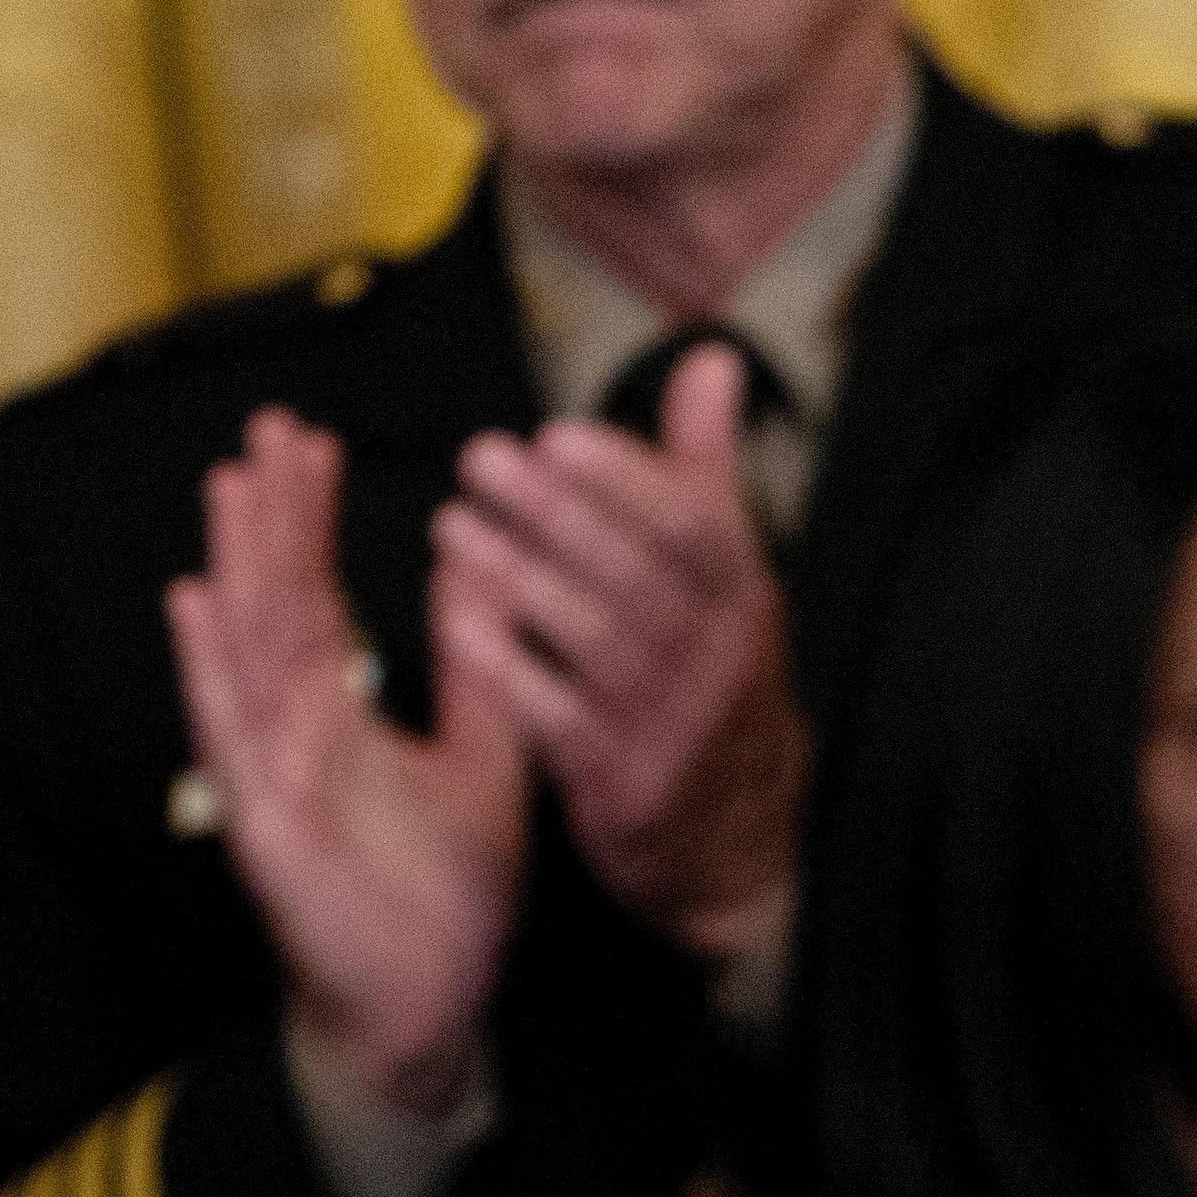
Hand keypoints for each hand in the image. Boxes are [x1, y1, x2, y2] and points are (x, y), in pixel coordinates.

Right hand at [164, 411, 527, 1117]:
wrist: (431, 1006)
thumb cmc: (446, 898)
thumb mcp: (486, 764)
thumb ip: (477, 673)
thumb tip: (477, 573)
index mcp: (343, 718)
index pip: (321, 599)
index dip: (312, 523)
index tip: (313, 442)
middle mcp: (296, 735)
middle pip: (275, 607)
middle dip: (268, 519)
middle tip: (267, 427)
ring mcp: (271, 776)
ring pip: (245, 654)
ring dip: (234, 567)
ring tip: (229, 484)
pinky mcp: (263, 826)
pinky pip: (230, 736)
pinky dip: (209, 668)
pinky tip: (193, 602)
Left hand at [434, 347, 807, 974]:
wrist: (739, 839)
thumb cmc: (710, 682)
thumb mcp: (728, 575)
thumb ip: (704, 467)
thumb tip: (712, 357)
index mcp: (744, 602)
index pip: (692, 530)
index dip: (625, 480)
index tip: (554, 434)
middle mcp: (718, 662)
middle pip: (636, 577)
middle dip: (557, 514)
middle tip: (480, 459)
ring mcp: (673, 728)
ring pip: (595, 642)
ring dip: (520, 579)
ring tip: (453, 523)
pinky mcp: (628, 785)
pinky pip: (562, 719)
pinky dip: (512, 669)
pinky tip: (459, 623)